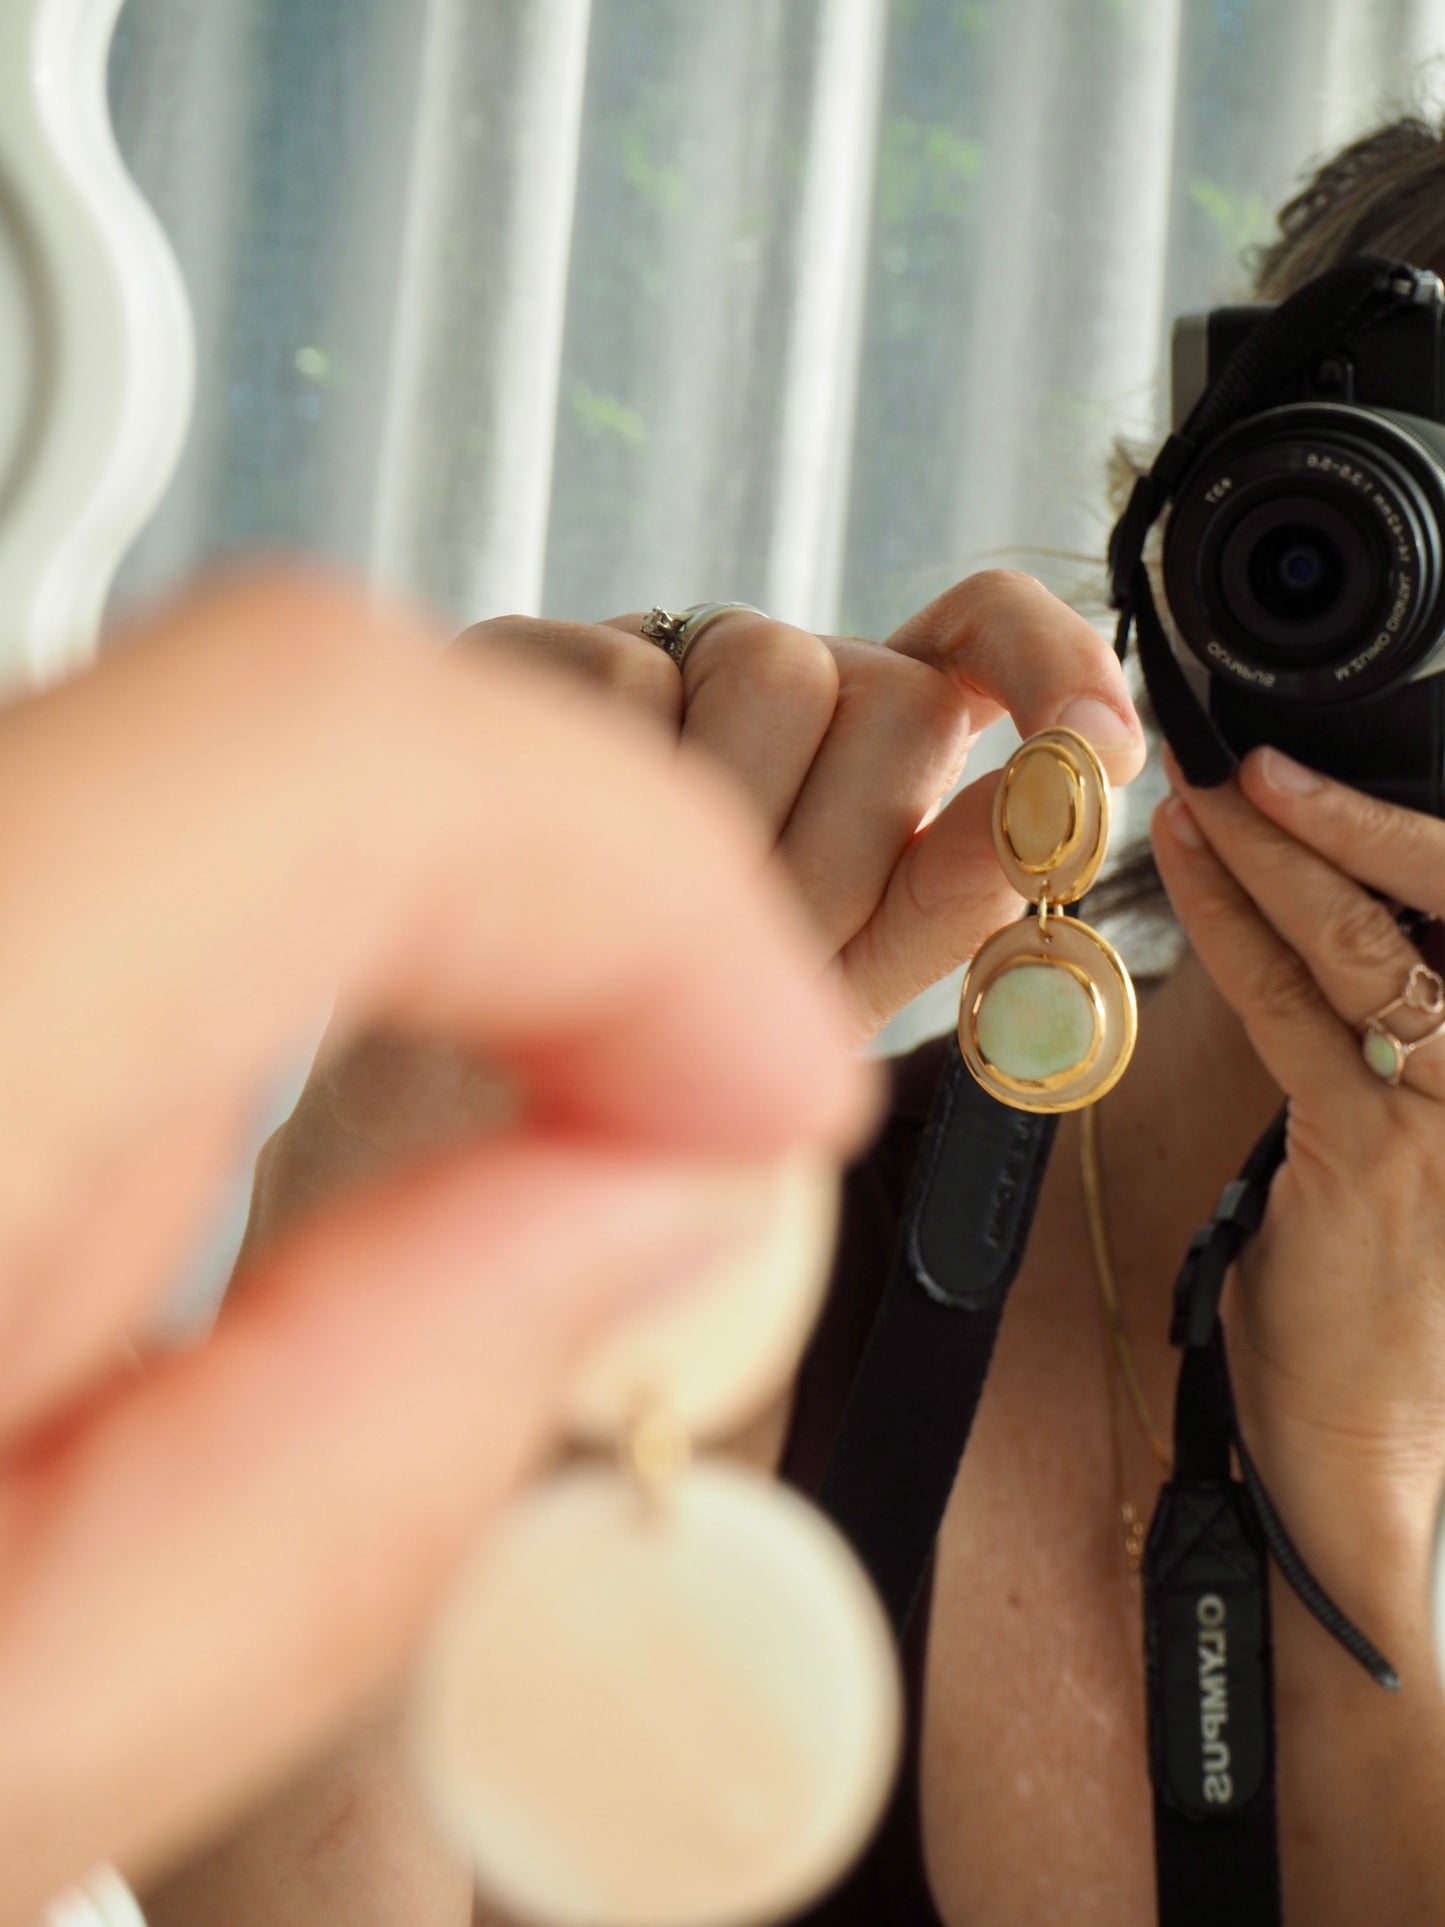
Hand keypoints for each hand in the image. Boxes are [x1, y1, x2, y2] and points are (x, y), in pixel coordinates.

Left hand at [0, 570, 869, 1922]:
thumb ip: (365, 1468)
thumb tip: (644, 1213)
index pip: (327, 740)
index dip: (632, 875)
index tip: (768, 1079)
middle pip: (291, 743)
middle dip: (558, 943)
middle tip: (653, 1178)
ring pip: (195, 802)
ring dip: (390, 999)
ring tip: (381, 1269)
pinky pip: (89, 858)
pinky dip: (231, 995)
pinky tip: (160, 1229)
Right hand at [472, 571, 1146, 1038]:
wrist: (486, 1087)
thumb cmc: (670, 1046)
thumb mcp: (840, 990)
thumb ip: (948, 895)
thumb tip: (1060, 802)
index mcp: (868, 750)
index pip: (987, 640)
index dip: (1059, 669)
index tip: (1102, 749)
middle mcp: (784, 686)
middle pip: (899, 692)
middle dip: (856, 856)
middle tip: (769, 967)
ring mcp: (666, 659)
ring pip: (783, 673)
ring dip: (745, 835)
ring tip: (661, 941)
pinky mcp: (544, 647)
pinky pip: (639, 682)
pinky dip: (622, 790)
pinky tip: (565, 871)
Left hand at [1153, 747, 1444, 1589]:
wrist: (1365, 1444)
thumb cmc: (1380, 1287)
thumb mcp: (1409, 1142)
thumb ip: (1393, 1035)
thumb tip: (1323, 921)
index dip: (1400, 830)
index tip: (1321, 769)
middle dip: (1344, 816)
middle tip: (1247, 755)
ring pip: (1366, 945)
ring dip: (1272, 858)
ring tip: (1199, 797)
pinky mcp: (1381, 1157)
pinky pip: (1296, 1015)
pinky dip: (1235, 934)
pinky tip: (1191, 877)